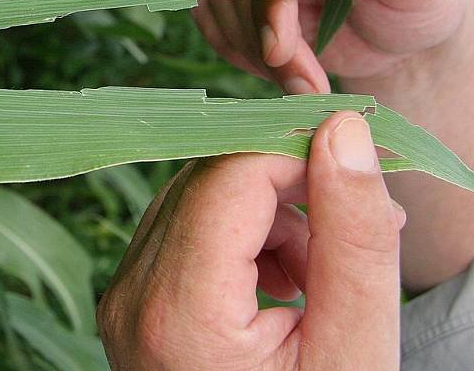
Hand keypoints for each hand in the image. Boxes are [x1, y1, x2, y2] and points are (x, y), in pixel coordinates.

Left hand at [97, 112, 405, 369]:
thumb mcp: (354, 347)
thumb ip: (352, 237)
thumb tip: (342, 133)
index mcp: (177, 313)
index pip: (229, 178)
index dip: (296, 156)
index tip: (357, 169)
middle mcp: (131, 298)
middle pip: (208, 183)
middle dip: (286, 185)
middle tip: (352, 224)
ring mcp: (124, 301)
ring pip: (196, 199)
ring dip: (267, 213)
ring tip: (319, 270)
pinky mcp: (135, 302)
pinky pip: (185, 232)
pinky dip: (240, 237)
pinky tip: (282, 281)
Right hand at [191, 0, 473, 94]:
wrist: (407, 40)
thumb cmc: (423, 0)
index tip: (281, 48)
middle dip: (265, 37)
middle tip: (303, 84)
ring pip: (223, 2)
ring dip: (256, 55)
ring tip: (304, 85)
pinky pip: (216, 22)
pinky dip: (242, 55)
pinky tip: (282, 74)